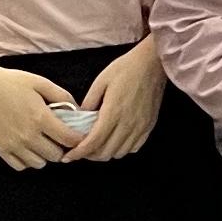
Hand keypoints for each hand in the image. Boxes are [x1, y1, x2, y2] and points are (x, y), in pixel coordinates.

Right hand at [0, 62, 81, 170]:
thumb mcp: (41, 83)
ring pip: (39, 163)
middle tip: (59, 137)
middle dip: (62, 147)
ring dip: (45, 155)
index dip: (77, 139)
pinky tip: (28, 146)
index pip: (69, 139)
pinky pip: (21, 166)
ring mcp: (13, 145)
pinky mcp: (1, 149)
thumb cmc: (11, 82)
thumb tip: (78, 110)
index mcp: (40, 118)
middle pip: (56, 155)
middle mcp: (27, 135)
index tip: (76, 134)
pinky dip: (28, 160)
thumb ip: (62, 96)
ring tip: (43, 141)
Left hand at [62, 40, 165, 161]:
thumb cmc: (126, 68)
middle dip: (90, 155)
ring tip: (97, 145)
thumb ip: (89, 102)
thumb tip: (80, 118)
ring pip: (120, 153)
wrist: (153, 63)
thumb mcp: (100, 81)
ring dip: (106, 153)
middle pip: (106, 152)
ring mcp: (141, 126)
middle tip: (81, 149)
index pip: (93, 142)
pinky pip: (134, 147)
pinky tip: (115, 140)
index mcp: (113, 112)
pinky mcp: (149, 125)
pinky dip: (122, 149)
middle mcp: (128, 123)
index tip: (68, 157)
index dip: (79, 153)